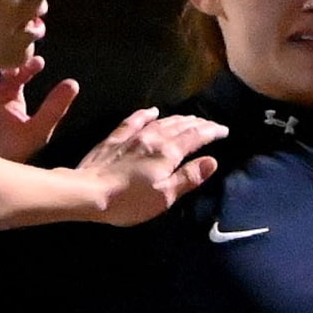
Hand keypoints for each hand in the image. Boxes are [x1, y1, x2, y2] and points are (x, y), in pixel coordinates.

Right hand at [0, 55, 78, 162]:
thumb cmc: (11, 154)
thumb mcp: (36, 131)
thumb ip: (54, 109)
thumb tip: (73, 83)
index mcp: (11, 97)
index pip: (21, 73)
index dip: (29, 66)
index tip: (38, 63)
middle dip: (9, 58)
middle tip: (17, 55)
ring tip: (1, 59)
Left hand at [77, 107, 227, 225]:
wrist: (88, 193)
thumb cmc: (129, 201)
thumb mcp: (165, 196)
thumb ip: (189, 177)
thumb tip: (212, 161)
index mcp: (168, 152)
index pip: (196, 137)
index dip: (212, 132)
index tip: (223, 130)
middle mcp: (153, 138)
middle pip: (181, 125)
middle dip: (198, 124)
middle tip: (210, 125)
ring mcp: (133, 136)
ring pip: (161, 121)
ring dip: (178, 118)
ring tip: (190, 119)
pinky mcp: (115, 139)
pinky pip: (134, 120)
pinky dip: (146, 113)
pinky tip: (152, 111)